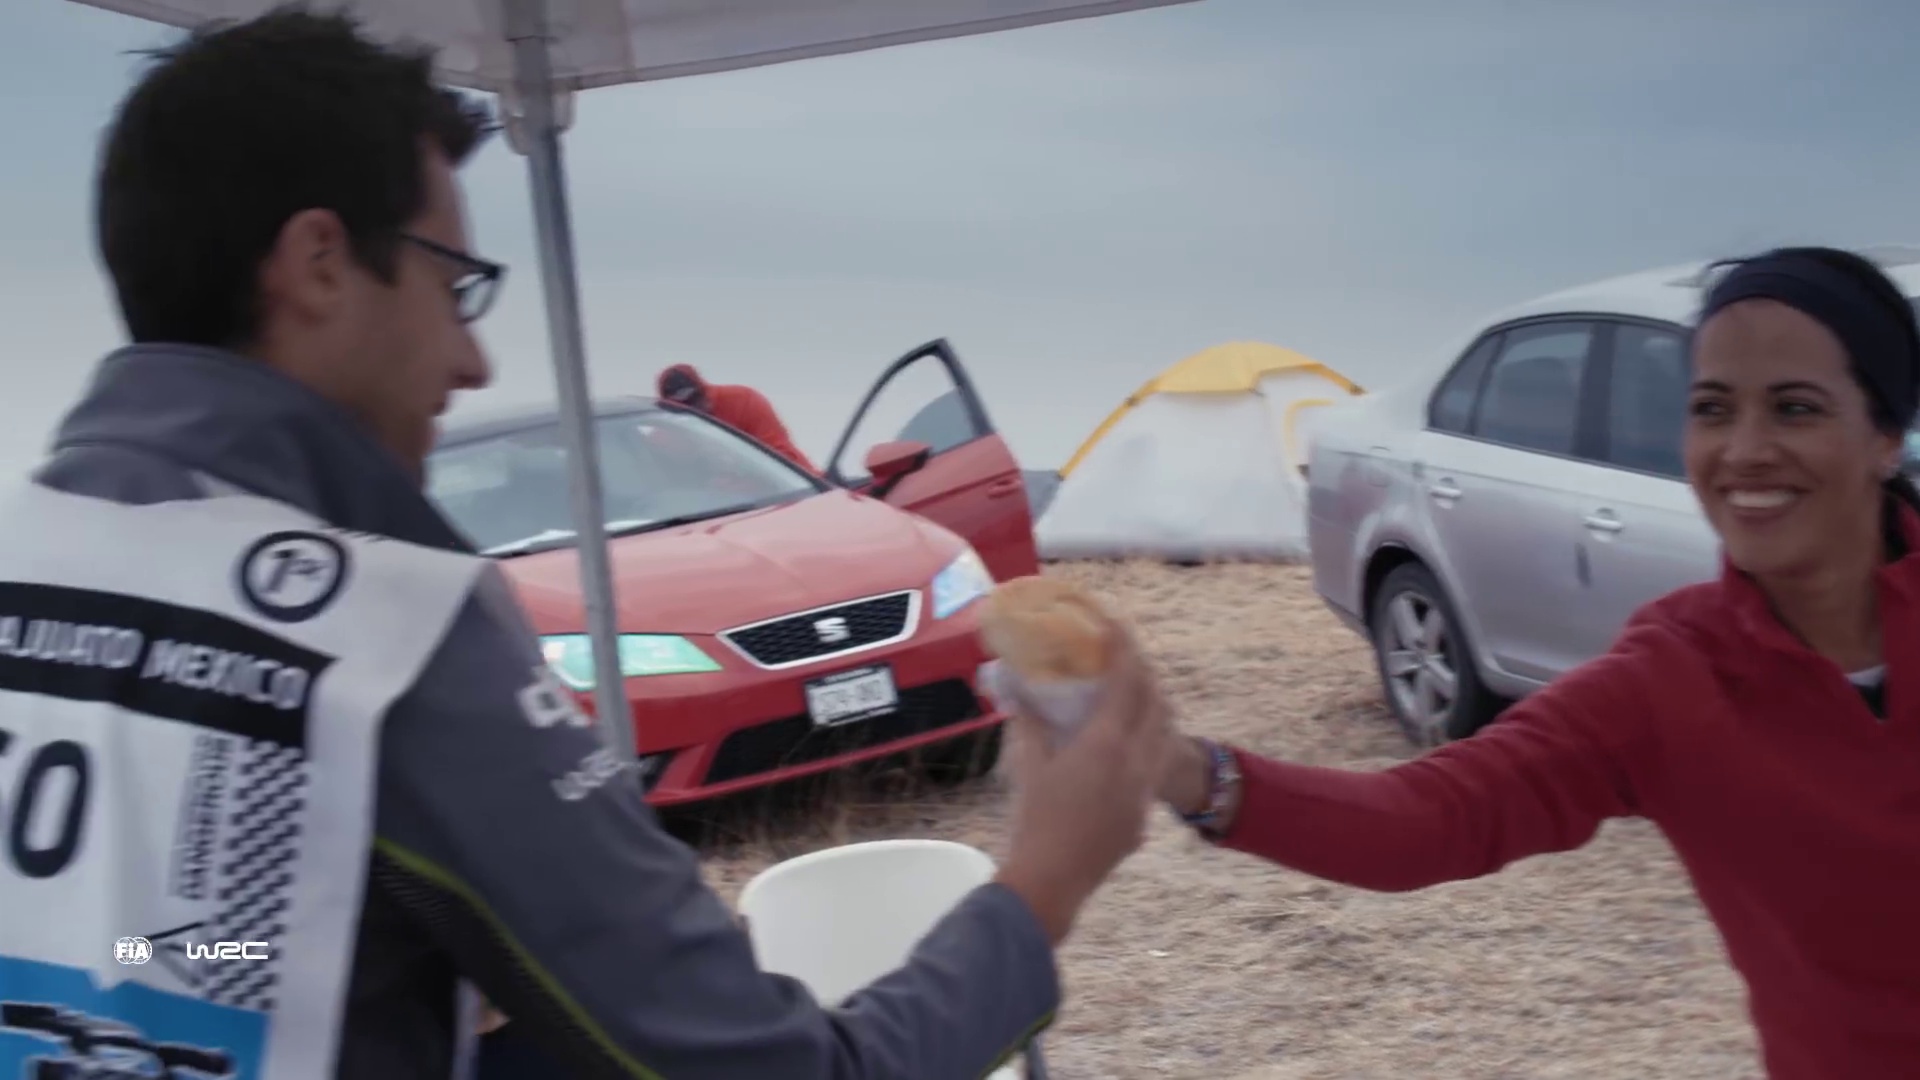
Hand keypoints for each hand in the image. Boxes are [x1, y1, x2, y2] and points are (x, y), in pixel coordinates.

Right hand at [991, 626, 1170, 943]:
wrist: (1050, 883)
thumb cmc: (1032, 821)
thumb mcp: (1029, 764)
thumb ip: (1030, 722)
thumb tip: (1019, 687)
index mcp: (1106, 744)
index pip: (1127, 681)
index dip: (1124, 647)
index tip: (1114, 624)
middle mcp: (1136, 763)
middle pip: (1157, 703)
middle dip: (1144, 673)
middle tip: (1124, 657)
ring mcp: (1144, 793)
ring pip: (1165, 736)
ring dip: (1153, 708)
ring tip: (1132, 695)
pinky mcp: (1143, 817)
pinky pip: (1154, 769)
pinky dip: (1146, 744)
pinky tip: (1123, 749)